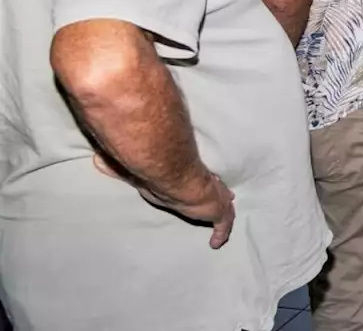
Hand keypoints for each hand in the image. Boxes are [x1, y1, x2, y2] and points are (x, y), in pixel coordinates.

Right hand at [94, 154, 236, 248]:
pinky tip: (217, 243)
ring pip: (219, 203)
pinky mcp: (216, 208)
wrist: (169, 171)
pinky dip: (222, 231)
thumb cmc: (150, 169)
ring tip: (220, 222)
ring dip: (220, 211)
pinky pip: (223, 222)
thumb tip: (97, 161)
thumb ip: (116, 166)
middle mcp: (195, 184)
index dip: (193, 184)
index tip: (195, 187)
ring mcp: (208, 195)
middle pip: (207, 190)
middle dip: (213, 194)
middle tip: (218, 198)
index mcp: (178, 176)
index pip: (188, 180)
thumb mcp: (131, 169)